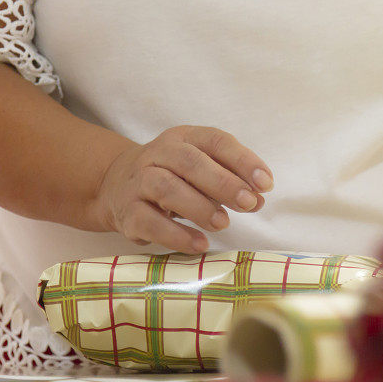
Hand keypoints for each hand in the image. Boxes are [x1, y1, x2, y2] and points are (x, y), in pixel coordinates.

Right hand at [94, 125, 272, 252]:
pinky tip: (199, 244)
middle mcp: (158, 154)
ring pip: (166, 188)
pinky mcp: (127, 212)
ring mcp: (139, 181)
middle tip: (248, 203)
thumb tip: (259, 198)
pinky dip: (176, 235)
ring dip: (199, 207)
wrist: (116, 185)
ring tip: (223, 224)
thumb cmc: (174, 176)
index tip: (266, 183)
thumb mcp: (202, 169)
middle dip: (223, 183)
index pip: (215, 141)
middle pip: (190, 162)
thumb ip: (231, 180)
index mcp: (183, 137)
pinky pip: (149, 222)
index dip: (242, 161)